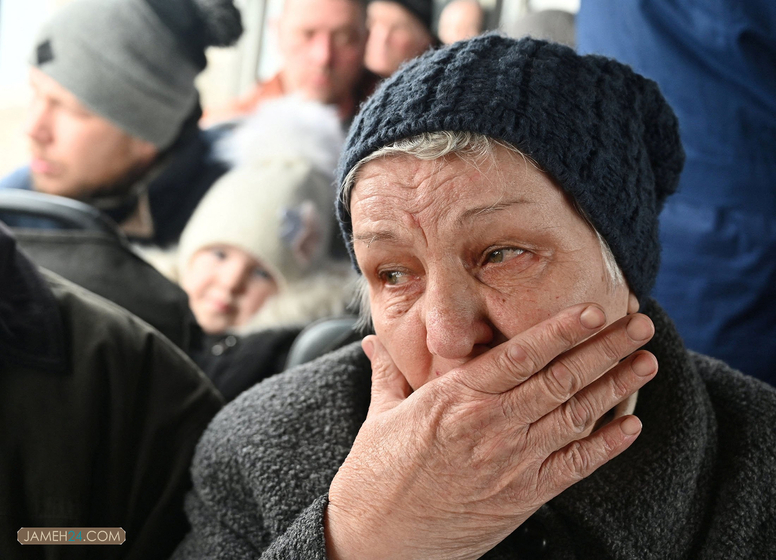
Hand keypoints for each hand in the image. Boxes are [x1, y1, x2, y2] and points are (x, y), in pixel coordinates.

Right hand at [325, 303, 656, 559]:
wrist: (379, 543)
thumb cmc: (375, 478)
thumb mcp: (381, 416)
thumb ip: (389, 373)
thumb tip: (373, 341)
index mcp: (455, 399)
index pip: (520, 355)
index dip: (562, 330)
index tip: (594, 310)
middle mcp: (491, 427)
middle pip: (560, 379)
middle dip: (605, 349)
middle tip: (640, 325)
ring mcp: (511, 464)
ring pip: (575, 417)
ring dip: (615, 388)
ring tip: (645, 362)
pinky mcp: (522, 497)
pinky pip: (574, 468)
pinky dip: (606, 446)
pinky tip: (631, 426)